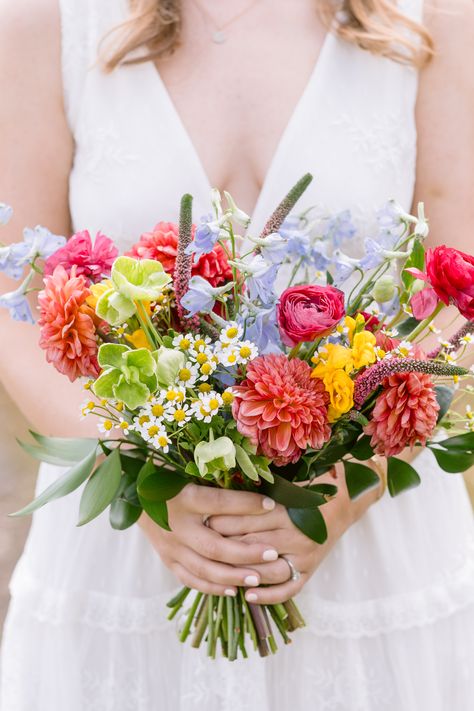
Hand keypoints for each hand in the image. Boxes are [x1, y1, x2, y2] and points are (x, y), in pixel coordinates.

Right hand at [139, 483, 279, 596]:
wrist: (130, 492)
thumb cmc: (163, 475)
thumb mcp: (184, 469)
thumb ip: (212, 476)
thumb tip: (248, 476)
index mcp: (183, 498)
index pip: (220, 502)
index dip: (247, 504)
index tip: (272, 504)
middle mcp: (176, 525)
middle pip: (214, 546)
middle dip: (246, 552)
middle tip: (272, 552)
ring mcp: (170, 546)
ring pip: (203, 568)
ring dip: (232, 575)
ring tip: (258, 577)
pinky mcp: (167, 558)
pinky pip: (190, 578)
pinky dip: (211, 587)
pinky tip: (233, 590)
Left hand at [207, 462, 384, 604]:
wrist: (344, 502)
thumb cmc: (311, 485)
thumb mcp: (288, 480)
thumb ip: (261, 486)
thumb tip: (223, 483)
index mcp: (286, 509)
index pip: (246, 519)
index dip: (222, 521)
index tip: (203, 520)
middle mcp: (294, 534)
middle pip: (251, 545)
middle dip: (224, 547)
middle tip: (201, 546)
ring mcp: (303, 556)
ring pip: (266, 570)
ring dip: (241, 573)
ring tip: (218, 572)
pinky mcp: (309, 571)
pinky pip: (287, 588)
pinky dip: (268, 595)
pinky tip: (248, 596)